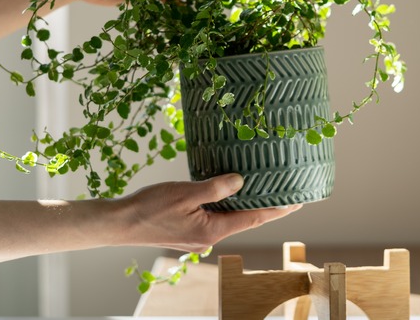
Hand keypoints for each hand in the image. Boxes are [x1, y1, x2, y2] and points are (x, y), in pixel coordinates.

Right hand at [120, 174, 301, 252]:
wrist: (120, 224)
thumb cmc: (150, 207)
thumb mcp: (186, 192)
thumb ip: (216, 188)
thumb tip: (241, 181)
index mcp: (213, 230)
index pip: (254, 218)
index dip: (278, 209)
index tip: (298, 201)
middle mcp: (209, 238)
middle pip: (245, 219)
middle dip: (265, 206)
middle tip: (286, 192)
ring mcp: (198, 237)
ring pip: (229, 218)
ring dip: (244, 205)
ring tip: (262, 190)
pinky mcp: (189, 232)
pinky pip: (214, 218)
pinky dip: (225, 206)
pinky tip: (228, 193)